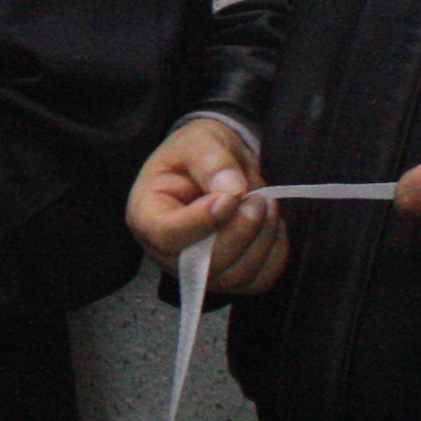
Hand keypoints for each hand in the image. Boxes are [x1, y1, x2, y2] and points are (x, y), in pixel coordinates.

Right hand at [129, 118, 285, 293]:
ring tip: (267, 205)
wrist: (215, 164)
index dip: (203, 220)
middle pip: (204, 264)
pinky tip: (272, 227)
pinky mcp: (227, 276)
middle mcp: (166, 252)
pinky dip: (274, 255)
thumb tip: (232, 189)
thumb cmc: (197, 151)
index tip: (230, 195)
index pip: (168, 235)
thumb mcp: (199, 140)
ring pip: (234, 276)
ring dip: (261, 241)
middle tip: (260, 198)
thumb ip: (211, 160)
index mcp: (147, 215)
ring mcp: (197, 270)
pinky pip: (256, 281)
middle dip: (241, 230)